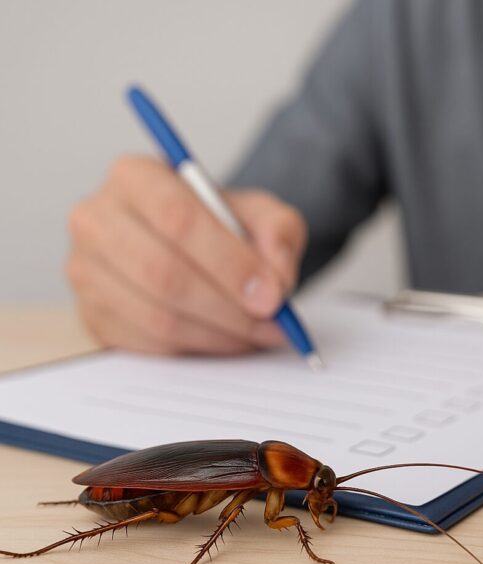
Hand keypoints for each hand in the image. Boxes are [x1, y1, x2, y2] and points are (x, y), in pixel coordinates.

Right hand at [67, 155, 307, 354]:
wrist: (190, 249)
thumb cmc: (219, 225)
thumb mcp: (259, 212)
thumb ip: (278, 231)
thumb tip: (277, 275)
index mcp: (135, 177)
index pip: (177, 217)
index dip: (229, 261)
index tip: (272, 293)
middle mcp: (97, 219)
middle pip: (162, 272)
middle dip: (228, 305)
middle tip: (272, 321)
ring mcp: (87, 271)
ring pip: (156, 317)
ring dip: (219, 334)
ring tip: (260, 334)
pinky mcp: (93, 316)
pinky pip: (149, 345)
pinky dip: (198, 349)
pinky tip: (230, 341)